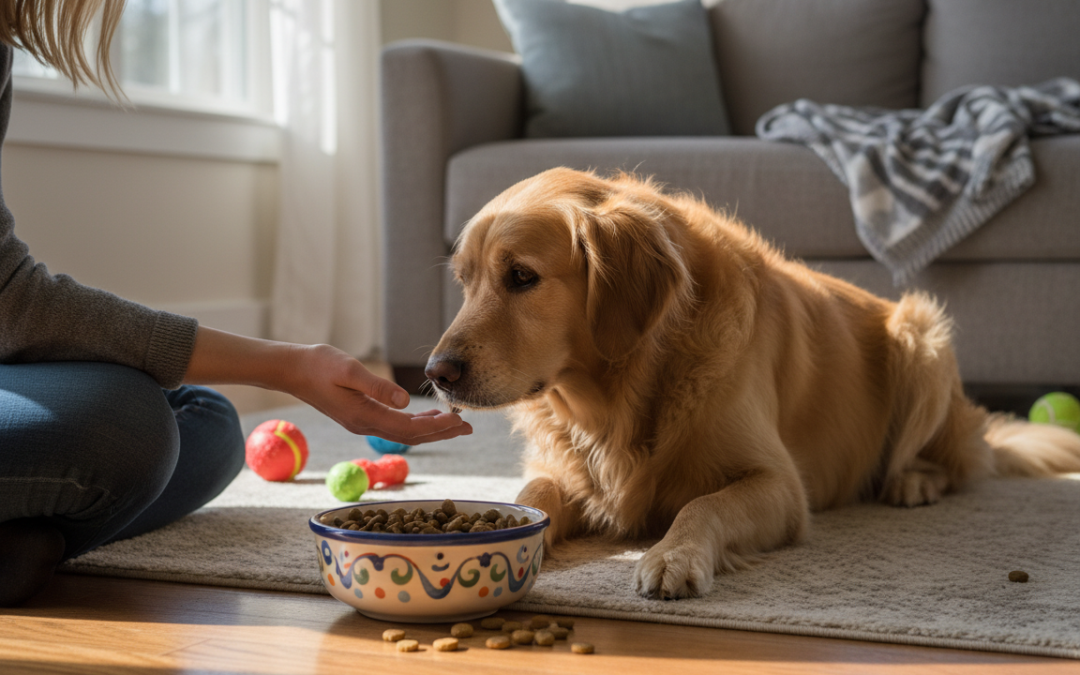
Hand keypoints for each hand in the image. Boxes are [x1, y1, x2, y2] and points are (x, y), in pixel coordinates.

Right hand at [184, 327, 471, 444]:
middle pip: (411, 435)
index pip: (410, 428)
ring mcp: (362, 422)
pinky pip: (395, 425)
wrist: (291, 369)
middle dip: (442, 432)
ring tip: (456, 424)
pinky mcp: (360, 415)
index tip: (462, 421)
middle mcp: (365, 425)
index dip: (438, 427)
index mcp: (365, 416)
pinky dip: (415, 423)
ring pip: (404, 432)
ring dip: (431, 429)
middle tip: (470, 427)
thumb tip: (406, 402)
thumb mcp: (349, 371)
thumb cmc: (318, 365)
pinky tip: (427, 416)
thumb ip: (377, 386)